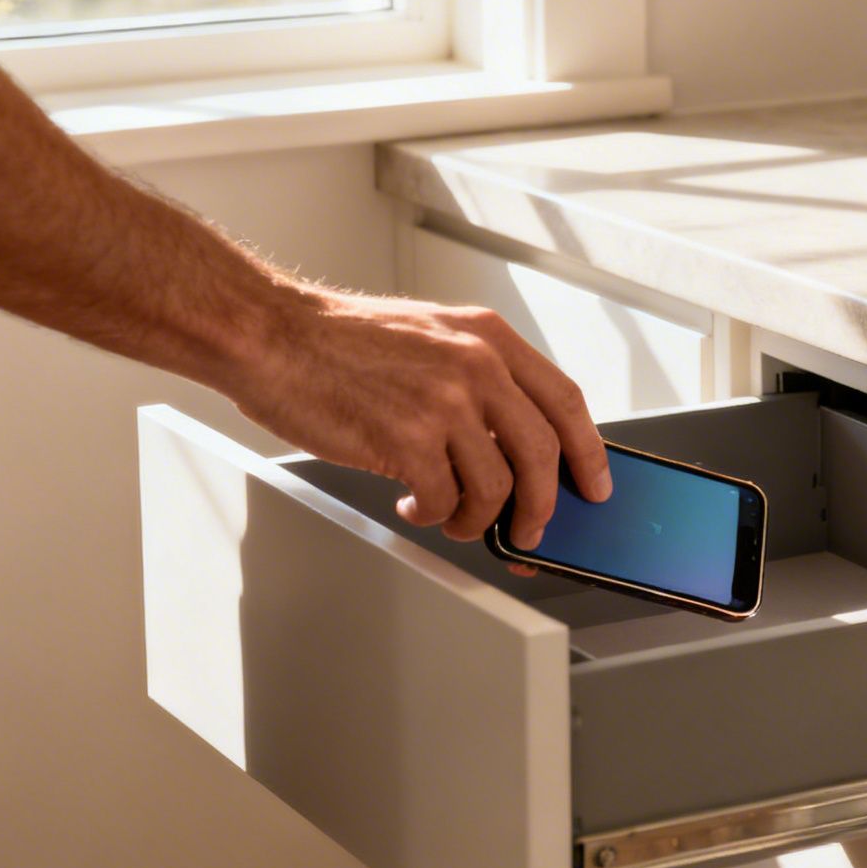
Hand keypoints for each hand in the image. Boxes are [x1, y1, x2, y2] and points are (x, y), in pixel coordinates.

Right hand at [230, 288, 611, 552]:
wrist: (272, 336)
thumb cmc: (341, 343)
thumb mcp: (430, 339)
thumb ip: (479, 382)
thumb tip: (515, 451)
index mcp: (487, 336)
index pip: (565, 401)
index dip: (588, 452)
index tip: (594, 485)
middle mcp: (475, 364)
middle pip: (544, 454)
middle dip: (541, 507)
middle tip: (529, 531)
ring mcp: (444, 401)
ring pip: (497, 487)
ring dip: (476, 518)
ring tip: (449, 515)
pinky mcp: (408, 439)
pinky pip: (446, 501)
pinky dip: (434, 514)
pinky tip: (413, 502)